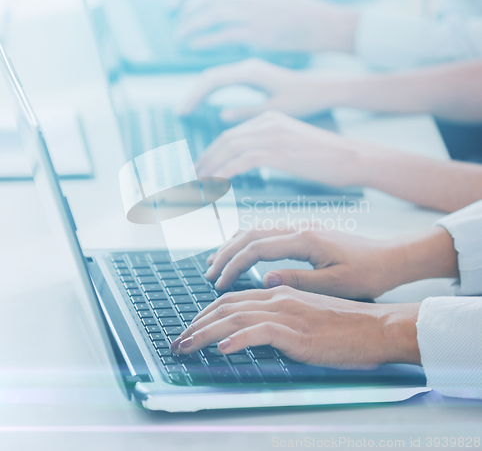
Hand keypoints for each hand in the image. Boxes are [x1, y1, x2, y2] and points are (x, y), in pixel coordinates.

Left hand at [170, 286, 421, 367]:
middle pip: (226, 306)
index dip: (207, 313)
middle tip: (179, 341)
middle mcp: (278, 298)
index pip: (232, 299)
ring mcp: (287, 314)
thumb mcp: (308, 314)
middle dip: (196, 323)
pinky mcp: (298, 332)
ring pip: (235, 317)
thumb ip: (282, 315)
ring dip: (205, 333)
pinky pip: (260, 333)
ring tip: (185, 346)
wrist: (376, 326)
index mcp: (279, 293)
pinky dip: (238, 339)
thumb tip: (258, 326)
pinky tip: (223, 349)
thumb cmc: (345, 324)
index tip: (192, 328)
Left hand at [175, 0, 357, 52]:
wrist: (323, 23)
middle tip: (179, 24)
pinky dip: (205, 40)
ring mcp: (253, 12)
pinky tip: (195, 45)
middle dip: (189, 11)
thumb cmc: (302, 14)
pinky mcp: (257, 33)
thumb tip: (233, 7)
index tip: (186, 9)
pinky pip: (222, 35)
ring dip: (192, 25)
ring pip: (211, 14)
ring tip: (181, 36)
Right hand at [180, 58, 346, 120]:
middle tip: (180, 113)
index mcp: (251, 73)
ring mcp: (250, 69)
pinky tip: (207, 101)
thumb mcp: (275, 110)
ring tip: (188, 108)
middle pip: (210, 76)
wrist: (324, 88)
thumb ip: (247, 112)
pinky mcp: (253, 74)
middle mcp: (247, 66)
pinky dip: (212, 90)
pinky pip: (226, 79)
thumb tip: (221, 114)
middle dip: (193, 94)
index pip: (212, 80)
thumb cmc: (304, 99)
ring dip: (201, 91)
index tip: (182, 112)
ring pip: (216, 76)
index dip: (194, 96)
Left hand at [195, 111, 364, 185]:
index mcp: (271, 119)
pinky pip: (242, 161)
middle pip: (226, 140)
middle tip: (192, 177)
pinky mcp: (279, 150)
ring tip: (199, 184)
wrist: (354, 158)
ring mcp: (273, 134)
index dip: (213, 152)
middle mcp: (268, 122)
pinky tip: (217, 184)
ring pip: (229, 149)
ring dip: (210, 168)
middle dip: (206, 160)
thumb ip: (271, 149)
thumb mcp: (294, 148)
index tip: (202, 167)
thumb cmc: (328, 159)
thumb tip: (253, 160)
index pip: (232, 134)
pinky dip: (224, 173)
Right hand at [204, 228, 401, 297]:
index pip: (256, 248)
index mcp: (304, 240)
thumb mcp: (335, 284)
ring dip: (234, 245)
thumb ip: (299, 281)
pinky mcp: (305, 233)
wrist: (390, 258)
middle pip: (250, 235)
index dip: (233, 265)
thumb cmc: (368, 272)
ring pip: (256, 231)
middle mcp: (299, 228)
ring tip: (216, 262)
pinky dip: (248, 242)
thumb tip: (264, 280)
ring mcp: (301, 228)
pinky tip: (242, 252)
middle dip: (226, 253)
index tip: (219, 283)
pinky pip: (268, 233)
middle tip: (208, 273)